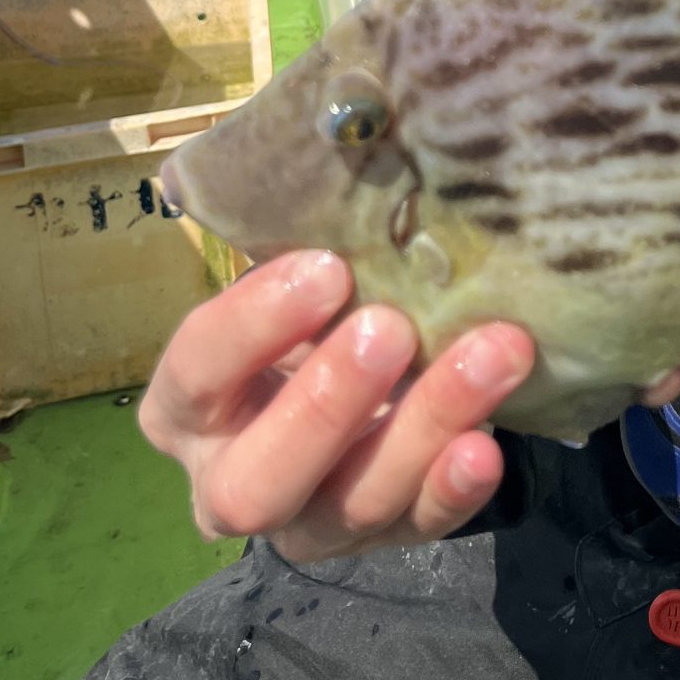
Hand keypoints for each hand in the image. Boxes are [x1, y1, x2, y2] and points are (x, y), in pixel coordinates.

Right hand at [138, 250, 534, 563]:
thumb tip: (355, 141)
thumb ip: (303, 244)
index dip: (252, 325)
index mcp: (187, 405)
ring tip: (493, 354)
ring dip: (423, 428)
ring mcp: (305, 524)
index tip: (325, 267)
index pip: (196, 371)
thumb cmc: (318, 306)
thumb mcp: (293, 275)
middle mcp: (227, 479)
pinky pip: (415, 529)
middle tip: (391, 329)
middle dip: (326, 407)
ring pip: (348, 507)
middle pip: (255, 480)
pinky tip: (486, 444)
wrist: (365, 369)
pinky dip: (453, 490)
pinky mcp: (379, 539)